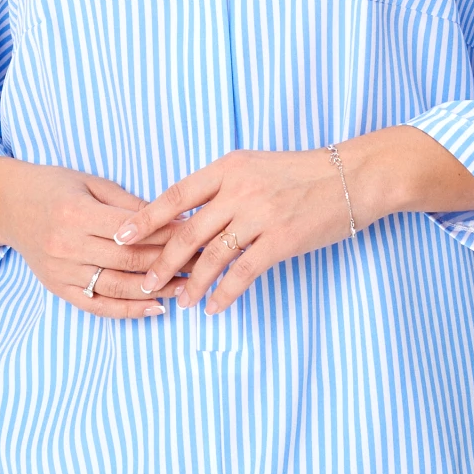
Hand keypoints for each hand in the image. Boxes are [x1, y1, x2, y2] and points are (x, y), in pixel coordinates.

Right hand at [0, 158, 181, 318]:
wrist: (6, 205)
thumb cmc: (52, 186)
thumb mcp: (89, 182)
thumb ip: (126, 203)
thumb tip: (169, 219)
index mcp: (76, 213)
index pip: (133, 229)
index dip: (167, 232)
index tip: (197, 232)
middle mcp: (66, 245)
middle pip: (129, 260)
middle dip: (170, 262)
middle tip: (202, 260)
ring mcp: (61, 271)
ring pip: (118, 287)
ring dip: (158, 290)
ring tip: (189, 286)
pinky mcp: (58, 288)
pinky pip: (97, 306)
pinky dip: (129, 311)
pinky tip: (156, 308)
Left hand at [110, 127, 473, 314]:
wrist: (353, 177)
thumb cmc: (302, 173)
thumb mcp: (256, 166)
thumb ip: (222, 186)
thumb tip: (186, 215)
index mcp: (228, 167)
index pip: (176, 194)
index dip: (146, 218)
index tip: (121, 237)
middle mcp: (240, 189)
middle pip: (188, 231)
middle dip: (162, 260)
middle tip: (145, 281)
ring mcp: (260, 215)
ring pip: (213, 256)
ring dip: (192, 283)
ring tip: (181, 301)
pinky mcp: (281, 240)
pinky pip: (244, 273)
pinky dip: (225, 293)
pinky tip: (215, 307)